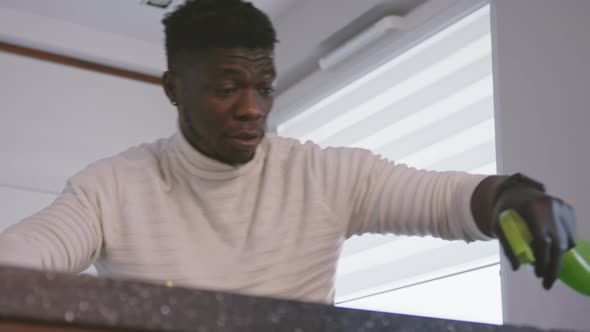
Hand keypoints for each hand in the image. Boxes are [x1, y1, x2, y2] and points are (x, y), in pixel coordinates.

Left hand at [493, 174, 575, 289]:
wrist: (517, 190)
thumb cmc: (506, 210)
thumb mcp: (498, 225)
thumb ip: (507, 245)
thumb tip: (517, 267)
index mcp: (533, 208)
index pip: (542, 241)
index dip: (543, 261)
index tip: (539, 276)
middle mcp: (551, 206)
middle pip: (559, 244)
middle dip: (554, 267)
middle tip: (547, 283)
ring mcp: (563, 207)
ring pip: (567, 241)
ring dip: (557, 256)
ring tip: (542, 257)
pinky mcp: (569, 210)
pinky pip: (570, 235)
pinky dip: (562, 245)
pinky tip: (549, 244)